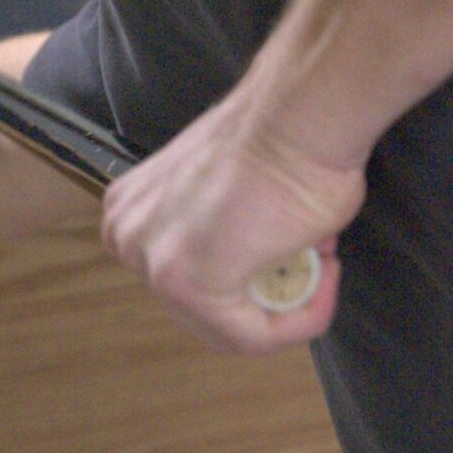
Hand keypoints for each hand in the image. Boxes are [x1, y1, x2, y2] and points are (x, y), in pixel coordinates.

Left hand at [99, 81, 361, 354]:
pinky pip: (250, 335)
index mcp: (131, 213)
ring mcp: (150, 261)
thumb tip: (263, 260)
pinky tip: (325, 277)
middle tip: (316, 262)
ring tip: (322, 264)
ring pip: (230, 328)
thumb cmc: (286, 146)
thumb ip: (228, 240)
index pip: (191, 282)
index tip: (301, 252)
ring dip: (288, 306)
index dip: (258, 279)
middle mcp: (127, 237)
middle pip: (206, 307)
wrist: (298, 117)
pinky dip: (298, 320)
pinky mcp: (184, 282)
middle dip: (270, 294)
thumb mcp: (232, 202)